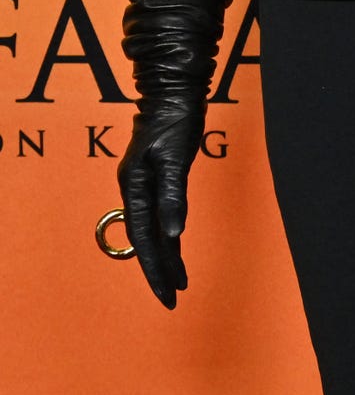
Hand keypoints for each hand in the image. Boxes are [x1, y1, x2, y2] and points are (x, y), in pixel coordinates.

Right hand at [118, 96, 204, 307]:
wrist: (175, 94)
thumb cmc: (175, 122)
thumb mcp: (174, 159)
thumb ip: (173, 196)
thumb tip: (173, 233)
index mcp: (135, 189)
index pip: (146, 240)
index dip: (156, 269)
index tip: (169, 293)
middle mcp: (137, 192)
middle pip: (148, 241)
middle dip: (160, 271)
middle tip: (173, 300)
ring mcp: (146, 186)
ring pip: (156, 231)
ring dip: (167, 257)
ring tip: (179, 283)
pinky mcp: (159, 180)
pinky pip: (163, 217)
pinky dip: (170, 236)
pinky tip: (176, 249)